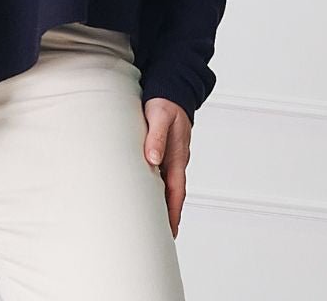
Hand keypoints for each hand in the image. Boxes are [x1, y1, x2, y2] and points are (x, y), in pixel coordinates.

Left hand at [142, 97, 191, 238]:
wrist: (172, 89)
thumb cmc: (165, 102)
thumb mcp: (159, 115)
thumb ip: (156, 136)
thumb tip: (153, 160)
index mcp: (177, 155)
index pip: (176, 191)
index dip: (173, 212)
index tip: (170, 231)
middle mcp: (176, 159)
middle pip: (174, 194)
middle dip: (170, 215)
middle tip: (162, 238)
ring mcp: (171, 156)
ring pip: (167, 185)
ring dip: (163, 203)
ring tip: (154, 223)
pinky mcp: (164, 151)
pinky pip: (162, 175)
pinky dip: (158, 188)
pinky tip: (148, 195)